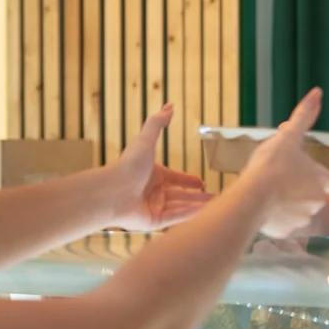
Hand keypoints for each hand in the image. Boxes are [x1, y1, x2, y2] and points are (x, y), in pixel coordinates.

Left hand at [107, 104, 211, 230]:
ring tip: (216, 208)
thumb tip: (169, 106)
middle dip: (198, 197)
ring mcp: (154, 208)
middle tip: (216, 198)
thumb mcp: (145, 140)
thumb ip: (157, 123)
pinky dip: (190, 215)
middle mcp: (154, 192)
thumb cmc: (127, 165)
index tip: (201, 182)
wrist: (112, 191)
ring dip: (198, 207)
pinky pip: (176, 218)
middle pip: (181, 195)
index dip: (188, 180)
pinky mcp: (154, 222)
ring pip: (181, 208)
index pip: (175, 178)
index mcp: (153, 175)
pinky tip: (204, 214)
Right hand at [243, 88, 328, 237]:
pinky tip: (265, 209)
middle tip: (286, 181)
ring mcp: (303, 220)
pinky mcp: (287, 233)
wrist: (250, 199)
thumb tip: (317, 92)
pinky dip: (278, 220)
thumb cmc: (271, 166)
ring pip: (301, 213)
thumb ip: (304, 116)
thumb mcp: (287, 136)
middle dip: (305, 192)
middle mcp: (318, 202)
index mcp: (322, 180)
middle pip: (318, 198)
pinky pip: (285, 226)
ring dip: (291, 206)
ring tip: (273, 195)